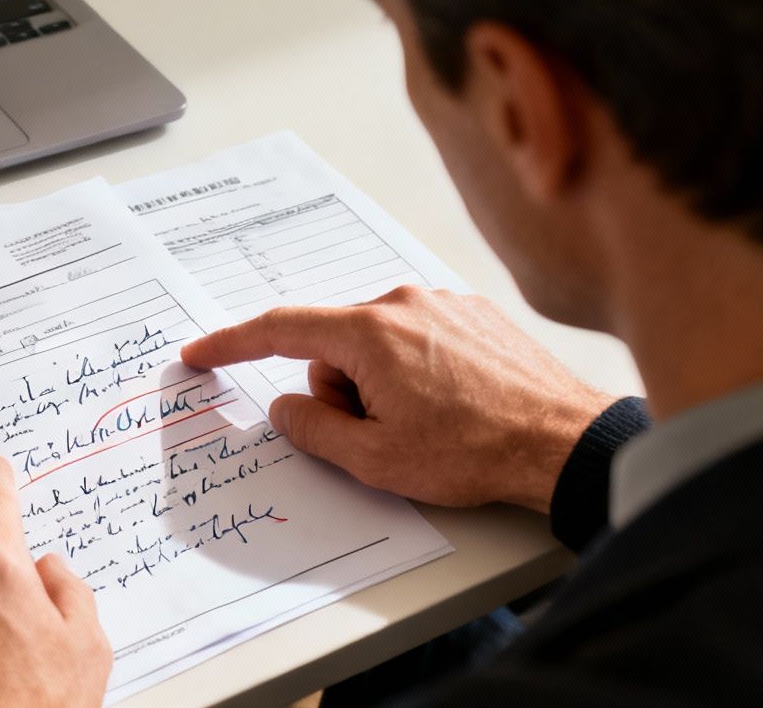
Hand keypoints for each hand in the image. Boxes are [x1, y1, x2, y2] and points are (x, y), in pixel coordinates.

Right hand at [179, 287, 616, 511]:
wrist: (562, 441)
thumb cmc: (475, 451)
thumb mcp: (375, 459)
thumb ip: (314, 429)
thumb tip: (289, 406)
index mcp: (369, 332)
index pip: (279, 328)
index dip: (231, 344)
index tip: (201, 354)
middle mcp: (403, 302)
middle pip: (334, 345)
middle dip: (342, 391)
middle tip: (382, 435)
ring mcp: (441, 302)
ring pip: (377, 344)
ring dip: (383, 384)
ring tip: (430, 424)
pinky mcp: (472, 312)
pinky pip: (417, 339)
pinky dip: (418, 372)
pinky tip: (453, 405)